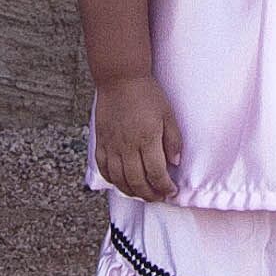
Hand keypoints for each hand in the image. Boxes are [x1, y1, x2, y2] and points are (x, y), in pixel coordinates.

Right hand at [93, 75, 184, 201]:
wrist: (120, 79)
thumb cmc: (147, 94)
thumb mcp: (168, 115)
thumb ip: (173, 140)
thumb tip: (175, 163)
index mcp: (147, 139)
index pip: (157, 174)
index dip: (165, 187)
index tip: (171, 190)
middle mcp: (127, 146)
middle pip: (137, 182)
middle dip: (149, 195)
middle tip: (158, 197)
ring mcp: (112, 145)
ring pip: (119, 179)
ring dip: (132, 191)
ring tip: (142, 193)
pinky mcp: (101, 142)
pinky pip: (103, 168)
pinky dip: (112, 180)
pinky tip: (121, 182)